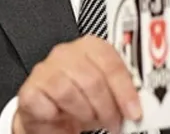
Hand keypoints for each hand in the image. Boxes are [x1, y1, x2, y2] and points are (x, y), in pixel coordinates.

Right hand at [13, 35, 141, 133]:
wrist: (50, 116)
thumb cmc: (82, 101)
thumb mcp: (106, 95)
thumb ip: (122, 92)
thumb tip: (139, 106)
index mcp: (91, 47)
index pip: (110, 62)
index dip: (125, 90)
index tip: (134, 112)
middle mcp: (67, 53)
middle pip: (92, 78)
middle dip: (106, 107)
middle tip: (113, 122)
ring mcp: (46, 69)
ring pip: (70, 92)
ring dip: (84, 113)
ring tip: (88, 120)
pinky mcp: (30, 89)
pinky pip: (48, 104)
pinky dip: (59, 117)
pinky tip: (63, 117)